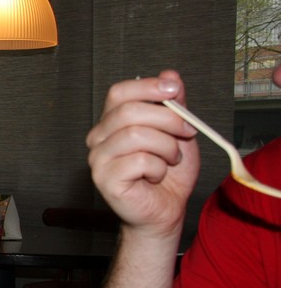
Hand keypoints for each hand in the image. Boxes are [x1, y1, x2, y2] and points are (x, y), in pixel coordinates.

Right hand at [85, 70, 199, 233]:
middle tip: (188, 132)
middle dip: (167, 119)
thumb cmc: (168, 175)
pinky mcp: (104, 179)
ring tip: (172, 159)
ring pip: (136, 135)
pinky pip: (139, 161)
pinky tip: (156, 176)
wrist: (164, 211)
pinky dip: (158, 168)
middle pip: (129, 111)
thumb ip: (173, 105)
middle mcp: (99, 137)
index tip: (174, 90)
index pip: (119, 93)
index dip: (147, 87)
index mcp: (112, 122)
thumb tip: (170, 76)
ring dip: (166, 147)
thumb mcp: (178, 133)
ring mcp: (98, 158)